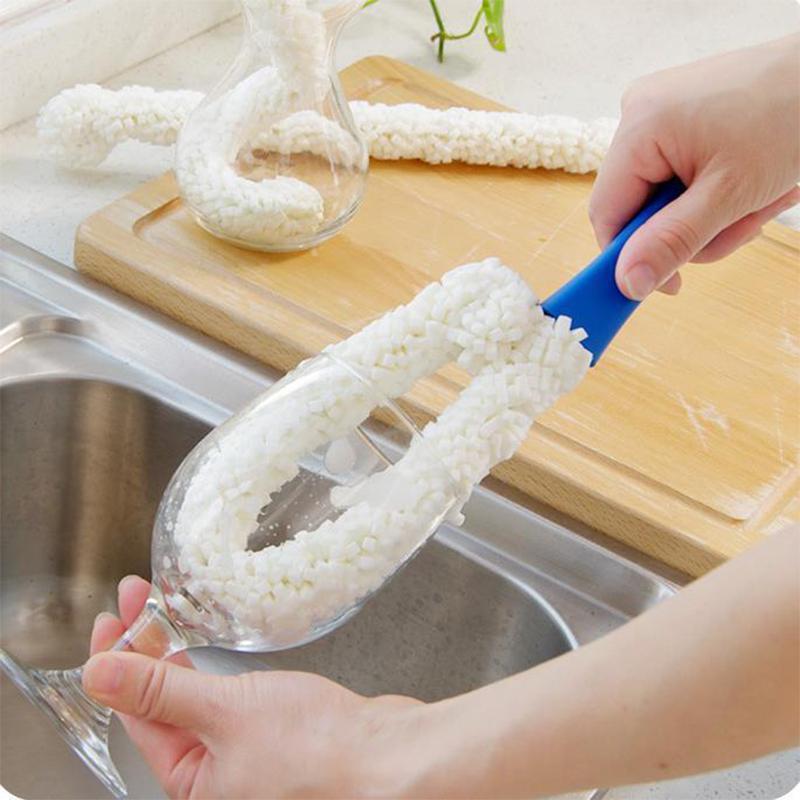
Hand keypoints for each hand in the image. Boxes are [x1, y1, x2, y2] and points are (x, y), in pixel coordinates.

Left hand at [84, 577, 424, 798]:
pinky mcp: (273, 734)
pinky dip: (213, 667)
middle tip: (138, 599)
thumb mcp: (228, 712)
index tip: (111, 618)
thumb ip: (162, 689)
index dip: (119, 660)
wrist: (388, 758)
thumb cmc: (317, 751)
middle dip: (146, 648)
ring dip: (178, 653)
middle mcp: (214, 774)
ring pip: (195, 697)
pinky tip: (211, 642)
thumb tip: (99, 674)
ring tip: (165, 610)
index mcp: (192, 783)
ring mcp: (244, 753)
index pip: (135, 712)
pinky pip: (228, 697)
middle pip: (162, 702)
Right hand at [589, 34, 799, 299]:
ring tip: (759, 197)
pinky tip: (751, 182)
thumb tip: (628, 282)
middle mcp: (639, 114)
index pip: (607, 212)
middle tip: (742, 224)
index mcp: (639, 126)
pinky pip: (682, 176)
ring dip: (713, 214)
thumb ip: (672, 241)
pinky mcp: (682, 117)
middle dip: (693, 229)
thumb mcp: (729, 195)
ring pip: (666, 198)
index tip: (668, 284)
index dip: (630, 256)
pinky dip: (716, 192)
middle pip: (640, 207)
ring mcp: (661, 113)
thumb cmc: (791, 117)